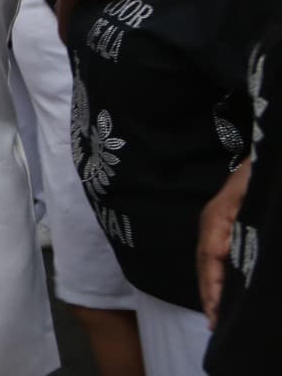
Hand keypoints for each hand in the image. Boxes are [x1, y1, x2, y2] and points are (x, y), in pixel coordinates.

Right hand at [200, 160, 250, 327]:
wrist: (270, 148)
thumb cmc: (260, 170)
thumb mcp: (250, 192)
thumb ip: (233, 219)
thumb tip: (220, 251)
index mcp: (216, 218)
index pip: (210, 258)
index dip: (212, 287)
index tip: (216, 314)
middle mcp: (213, 223)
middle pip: (205, 264)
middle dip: (209, 295)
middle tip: (215, 325)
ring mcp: (219, 224)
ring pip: (210, 262)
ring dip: (213, 289)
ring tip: (218, 317)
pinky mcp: (229, 226)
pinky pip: (220, 256)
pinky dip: (220, 277)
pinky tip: (228, 292)